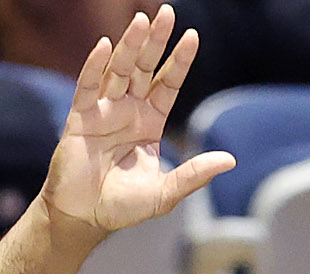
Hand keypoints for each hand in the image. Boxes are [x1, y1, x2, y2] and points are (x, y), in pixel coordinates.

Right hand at [41, 7, 235, 238]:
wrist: (85, 217)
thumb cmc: (123, 206)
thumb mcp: (166, 192)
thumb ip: (194, 174)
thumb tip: (229, 160)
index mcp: (150, 122)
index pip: (168, 84)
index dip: (179, 61)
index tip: (192, 36)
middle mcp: (128, 110)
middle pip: (144, 68)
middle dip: (155, 42)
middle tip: (167, 13)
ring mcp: (104, 111)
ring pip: (119, 71)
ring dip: (129, 46)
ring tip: (141, 20)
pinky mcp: (80, 118)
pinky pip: (87, 87)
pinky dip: (95, 66)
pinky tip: (105, 46)